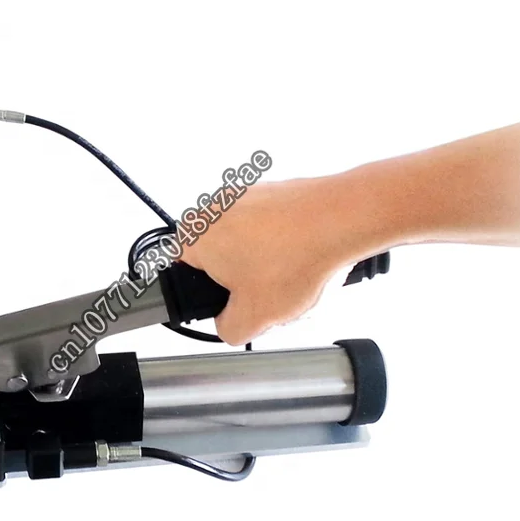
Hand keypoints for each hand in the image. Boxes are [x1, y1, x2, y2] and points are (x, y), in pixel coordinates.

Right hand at [178, 174, 387, 345]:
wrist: (342, 220)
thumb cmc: (296, 257)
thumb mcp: (254, 318)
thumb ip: (228, 330)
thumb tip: (229, 326)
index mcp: (197, 234)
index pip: (178, 266)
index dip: (201, 291)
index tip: (221, 302)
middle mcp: (216, 207)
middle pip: (218, 256)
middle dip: (241, 280)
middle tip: (262, 298)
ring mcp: (248, 194)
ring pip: (248, 242)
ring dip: (266, 265)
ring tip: (292, 282)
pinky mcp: (278, 191)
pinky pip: (274, 227)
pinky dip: (287, 245)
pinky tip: (307, 262)